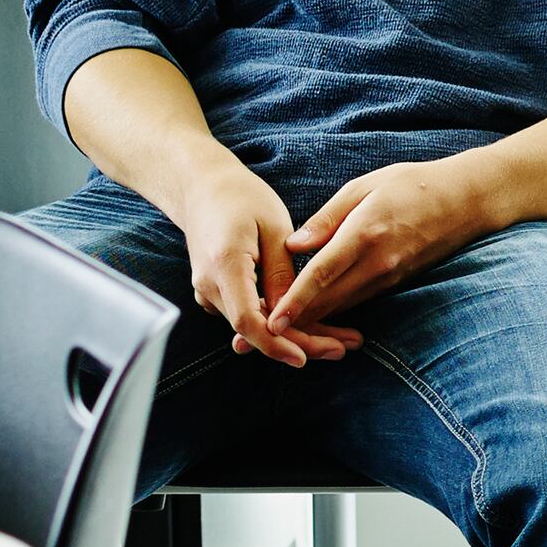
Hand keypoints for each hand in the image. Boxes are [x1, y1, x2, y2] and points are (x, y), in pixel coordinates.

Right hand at [174, 160, 350, 368]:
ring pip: (254, 327)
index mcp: (225, 266)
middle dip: (299, 344)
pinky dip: (279, 322)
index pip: (249, 322)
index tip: (305, 357)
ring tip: (341, 340)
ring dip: (294, 335)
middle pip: (255, 331)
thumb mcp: (273, 225)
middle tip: (344, 349)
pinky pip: (248, 315)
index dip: (276, 344)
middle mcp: (210, 286)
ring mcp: (208, 292)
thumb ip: (280, 272)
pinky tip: (315, 324)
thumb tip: (290, 311)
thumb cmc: (242, 198)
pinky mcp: (216, 293)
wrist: (202, 188)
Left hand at [268, 155, 499, 339]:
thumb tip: (293, 245)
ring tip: (269, 336)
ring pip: (339, 308)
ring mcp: (387, 277)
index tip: (269, 321)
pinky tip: (305, 319)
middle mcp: (376, 263)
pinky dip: (328, 313)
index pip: (322, 273)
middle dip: (289, 324)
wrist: (466, 201)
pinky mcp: (393, 283)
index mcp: (364, 233)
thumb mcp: (365, 185)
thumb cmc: (413, 184)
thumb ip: (327, 217)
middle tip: (251, 341)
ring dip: (305, 323)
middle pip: (326, 302)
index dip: (294, 300)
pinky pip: (354, 302)